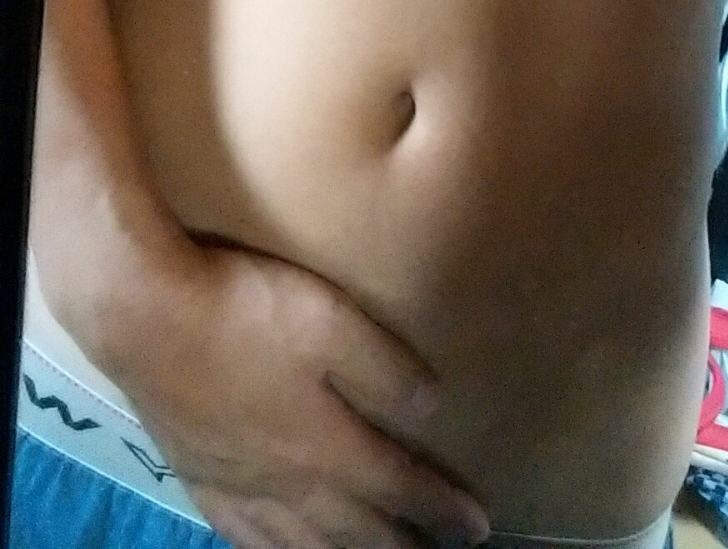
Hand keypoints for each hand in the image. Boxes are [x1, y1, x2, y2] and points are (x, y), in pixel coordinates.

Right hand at [104, 239, 490, 548]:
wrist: (143, 316)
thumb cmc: (244, 309)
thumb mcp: (330, 320)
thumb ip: (384, 367)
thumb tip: (432, 410)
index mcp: (325, 444)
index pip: (397, 487)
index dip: (439, 508)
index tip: (476, 528)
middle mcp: (286, 481)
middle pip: (353, 528)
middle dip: (399, 544)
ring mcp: (238, 484)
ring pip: (301, 543)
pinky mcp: (198, 475)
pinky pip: (244, 535)